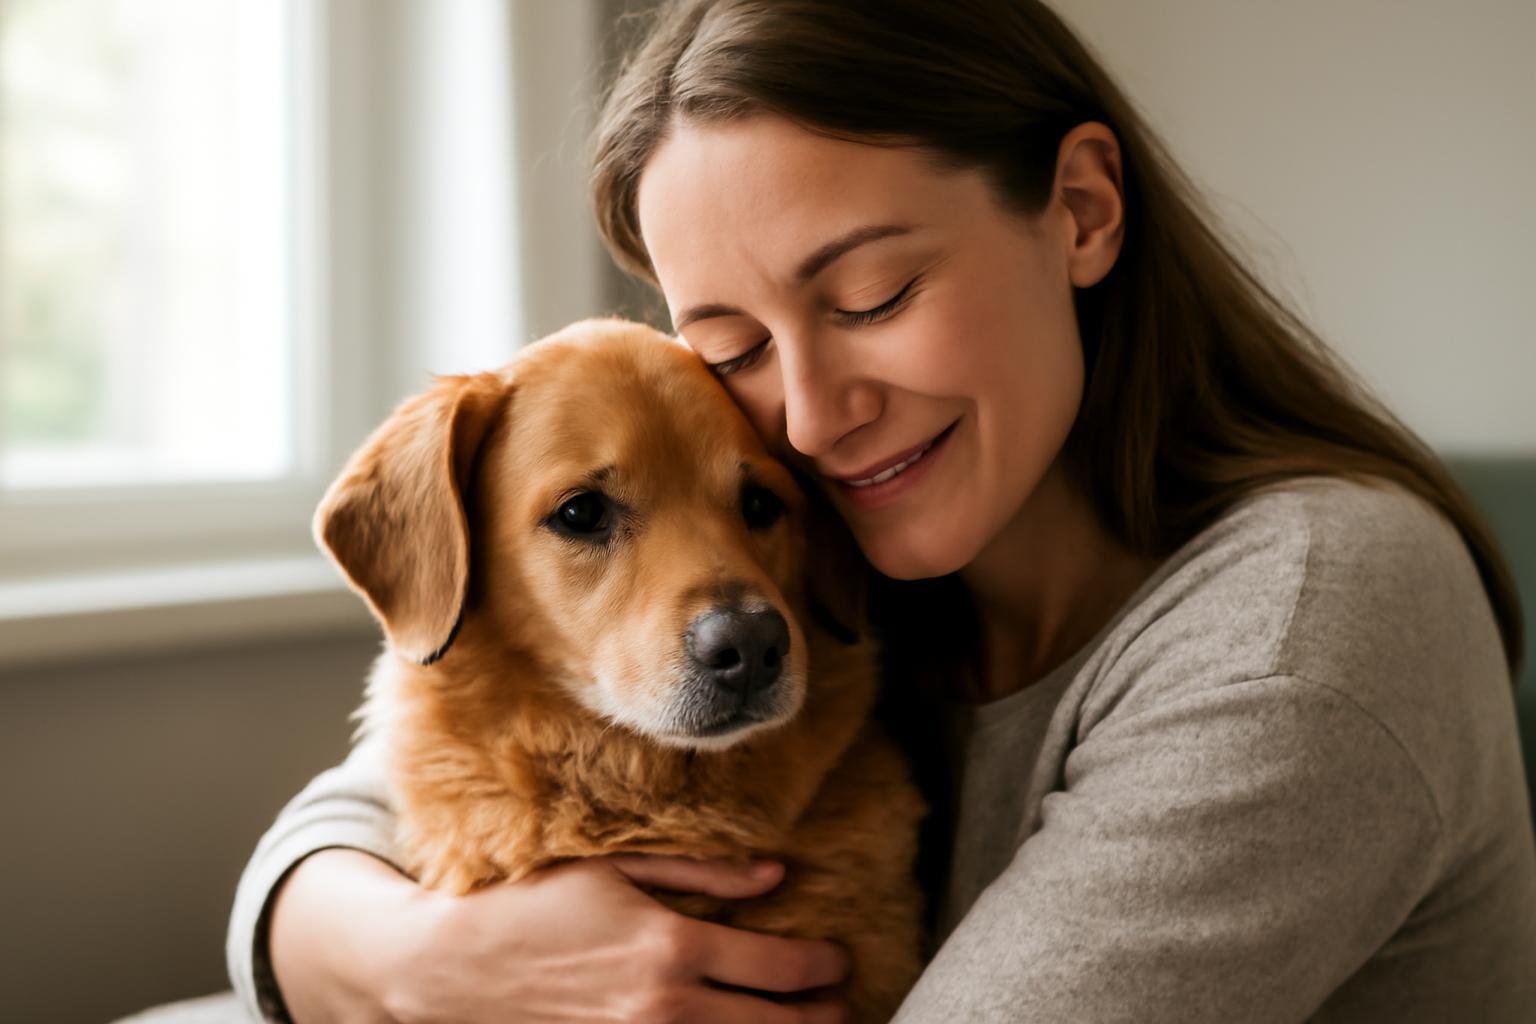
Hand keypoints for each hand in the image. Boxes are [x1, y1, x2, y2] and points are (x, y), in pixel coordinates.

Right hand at [271, 847, 852, 1022]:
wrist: (452, 968)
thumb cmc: (534, 904)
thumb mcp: (616, 869)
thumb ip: (701, 873)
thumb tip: (776, 872)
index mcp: (672, 946)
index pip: (779, 966)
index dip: (821, 967)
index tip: (837, 962)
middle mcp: (665, 1007)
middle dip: (821, 1017)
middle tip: (842, 1006)